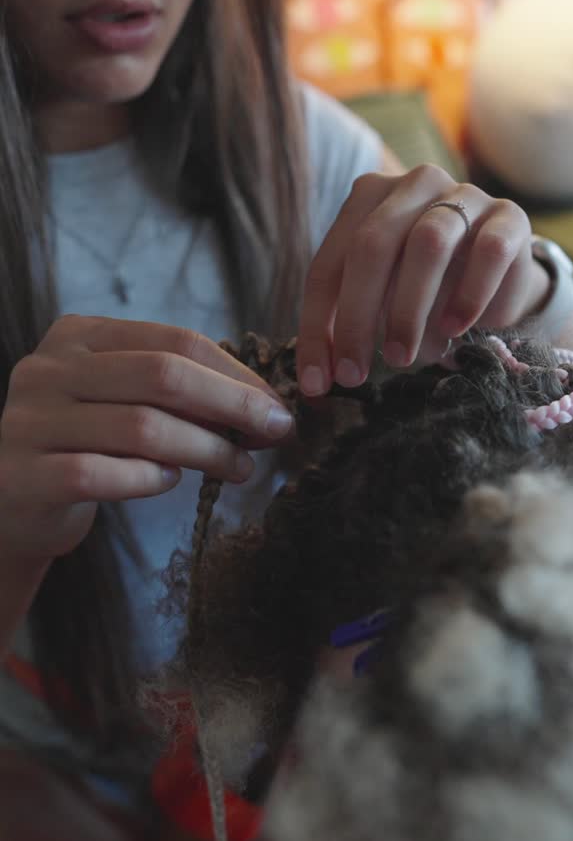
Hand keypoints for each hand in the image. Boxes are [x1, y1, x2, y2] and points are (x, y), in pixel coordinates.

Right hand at [0, 316, 293, 560]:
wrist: (9, 504)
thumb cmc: (83, 448)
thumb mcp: (120, 403)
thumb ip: (175, 394)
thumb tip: (265, 407)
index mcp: (78, 336)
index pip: (174, 341)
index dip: (236, 374)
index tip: (277, 407)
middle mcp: (48, 369)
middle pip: (162, 376)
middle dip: (232, 406)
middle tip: (275, 435)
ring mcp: (31, 421)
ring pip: (141, 427)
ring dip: (206, 450)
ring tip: (238, 468)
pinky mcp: (26, 476)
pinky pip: (103, 473)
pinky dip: (149, 479)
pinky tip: (169, 483)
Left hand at [296, 165, 549, 395]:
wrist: (501, 273)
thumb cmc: (428, 289)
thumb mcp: (381, 303)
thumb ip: (350, 326)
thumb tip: (319, 377)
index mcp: (369, 197)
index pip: (329, 265)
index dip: (316, 326)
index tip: (315, 382)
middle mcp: (415, 184)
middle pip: (372, 246)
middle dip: (357, 318)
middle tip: (355, 374)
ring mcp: (466, 195)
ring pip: (428, 244)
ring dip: (408, 310)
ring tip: (401, 358)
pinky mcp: (511, 218)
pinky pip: (489, 252)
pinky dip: (469, 296)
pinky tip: (455, 329)